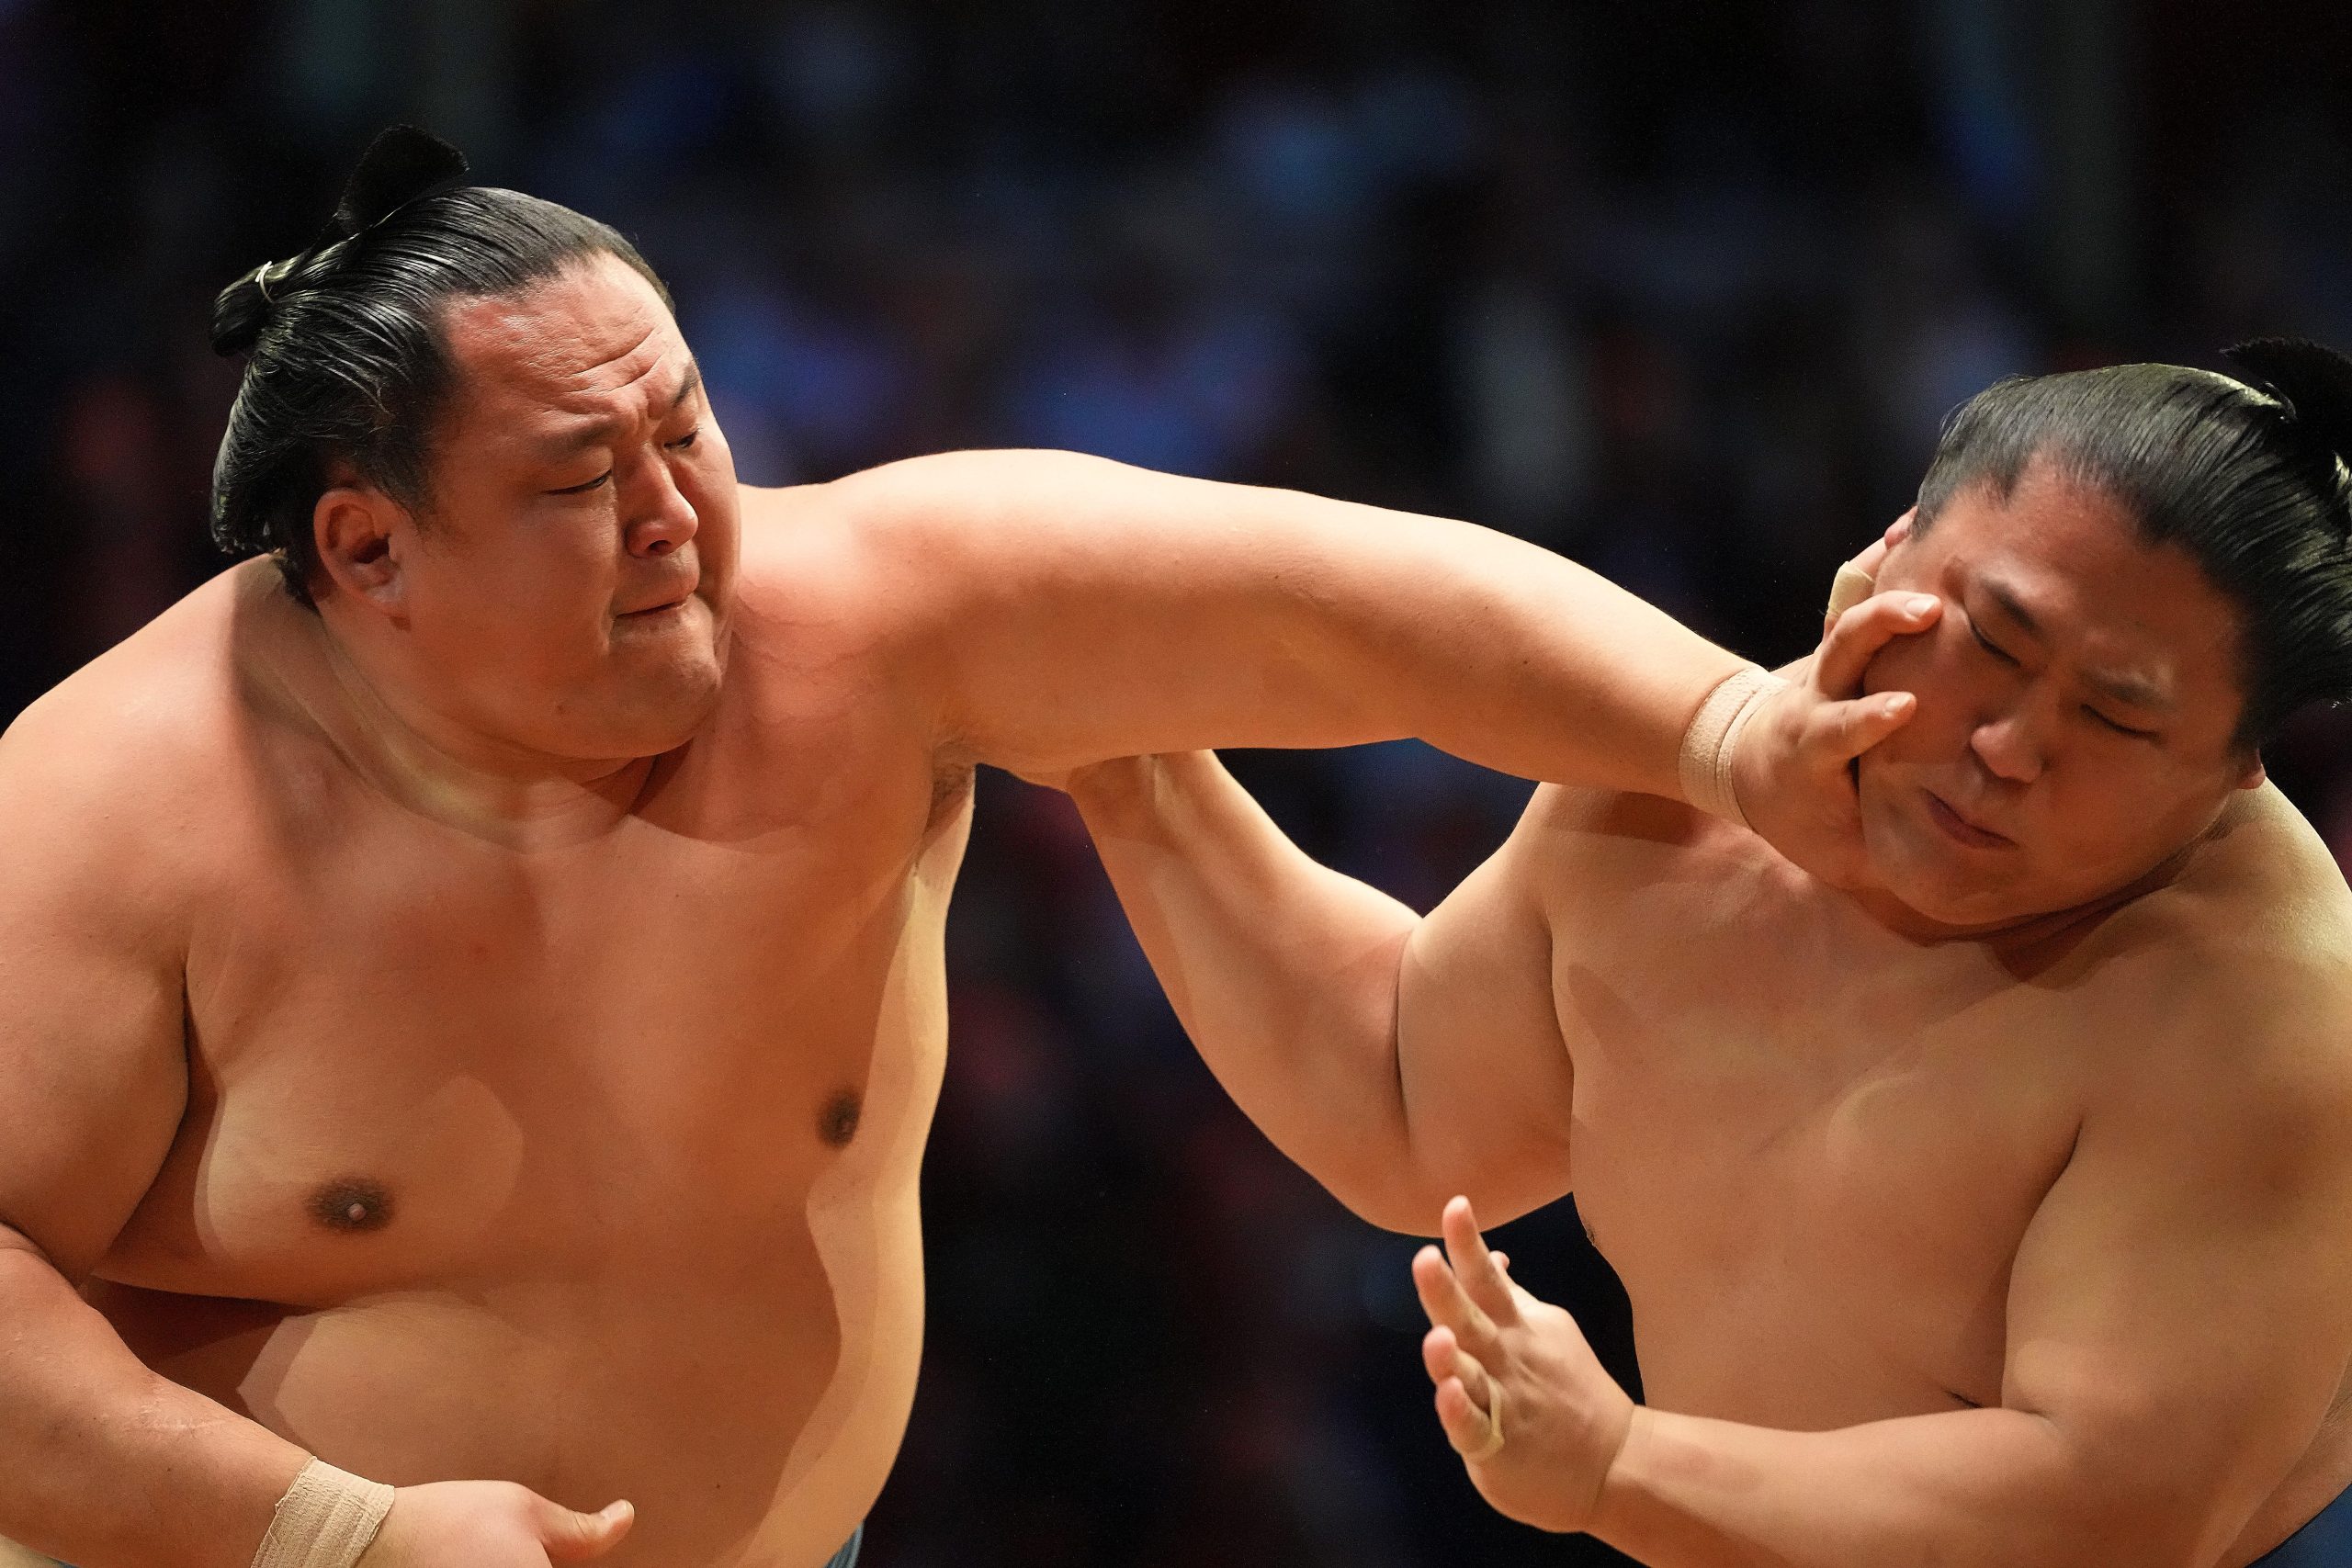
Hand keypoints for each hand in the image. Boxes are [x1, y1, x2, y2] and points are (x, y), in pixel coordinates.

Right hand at [358, 1482, 632, 1566]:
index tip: (553, 1551)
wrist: (377, 1541)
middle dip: (544, 1564)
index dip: (563, 1563)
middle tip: (524, 1547)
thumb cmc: (454, 1520)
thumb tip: (625, 1517)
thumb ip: (583, 1529)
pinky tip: (481, 1561)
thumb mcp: (527, 1511)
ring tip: (493, 1552)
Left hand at [1412, 1196, 1634, 1534]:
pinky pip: (1473, 1428)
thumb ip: (1511, 1296)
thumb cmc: (1569, 1388)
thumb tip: (1490, 1255)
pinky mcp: (1496, 1445)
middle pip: (1471, 1319)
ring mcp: (1503, 1401)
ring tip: (1437, 1338)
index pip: (1486, 1278)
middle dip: (1446, 1290)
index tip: (1455, 1204)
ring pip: (1471, 1375)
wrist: (1615, 1462)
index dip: (1467, 1242)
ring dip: (1451, 1357)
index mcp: (1515, 1326)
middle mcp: (1506, 1357)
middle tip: (1425, 1258)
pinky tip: (1448, 1395)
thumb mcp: (1547, 1330)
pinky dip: (1459, 1412)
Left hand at [1733, 514, 1937, 889]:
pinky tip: (1917, 516)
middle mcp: (1815, 697)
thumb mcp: (1838, 851)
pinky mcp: (1838, 646)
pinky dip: (1882, 557)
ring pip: (1849, 616)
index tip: (1899, 708)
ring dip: (1886, 582)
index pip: (1834, 732)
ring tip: (1924, 537)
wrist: (1748, 769)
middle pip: (1839, 654)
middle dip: (1877, 629)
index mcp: (1809, 751)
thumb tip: (1961, 869)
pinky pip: (1858, 592)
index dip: (1863, 721)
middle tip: (1925, 610)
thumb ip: (1889, 852)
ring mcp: (1826, 666)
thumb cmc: (1806, 819)